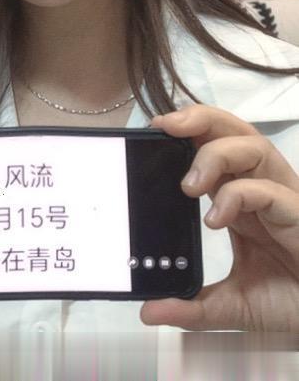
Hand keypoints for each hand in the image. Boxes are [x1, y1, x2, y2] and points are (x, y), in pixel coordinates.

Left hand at [141, 105, 298, 331]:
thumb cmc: (288, 300)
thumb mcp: (230, 306)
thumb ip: (191, 307)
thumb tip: (148, 312)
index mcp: (240, 197)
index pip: (214, 146)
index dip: (187, 132)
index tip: (153, 131)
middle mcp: (260, 188)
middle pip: (234, 131)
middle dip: (199, 119)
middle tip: (163, 127)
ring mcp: (282, 198)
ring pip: (254, 146)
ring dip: (215, 152)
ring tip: (189, 185)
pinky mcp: (298, 214)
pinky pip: (270, 190)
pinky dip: (239, 194)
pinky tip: (218, 217)